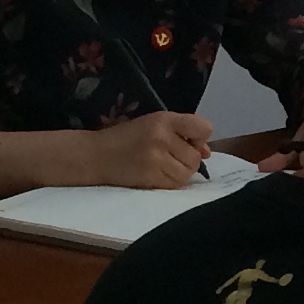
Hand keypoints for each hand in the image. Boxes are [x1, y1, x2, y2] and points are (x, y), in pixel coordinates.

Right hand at [91, 111, 211, 187]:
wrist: (96, 155)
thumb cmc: (128, 138)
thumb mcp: (155, 124)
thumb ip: (183, 133)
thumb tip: (207, 152)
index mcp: (164, 119)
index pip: (203, 128)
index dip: (200, 138)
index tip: (189, 141)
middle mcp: (161, 137)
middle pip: (195, 156)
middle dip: (187, 159)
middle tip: (169, 156)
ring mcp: (155, 158)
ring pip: (188, 172)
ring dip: (180, 172)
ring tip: (163, 166)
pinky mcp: (150, 177)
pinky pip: (175, 184)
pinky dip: (171, 182)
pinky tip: (157, 174)